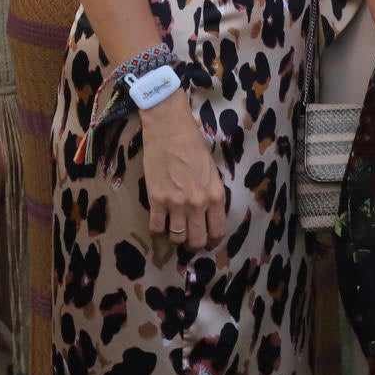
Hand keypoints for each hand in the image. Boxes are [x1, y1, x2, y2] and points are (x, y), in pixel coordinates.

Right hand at [138, 97, 226, 250]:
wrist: (170, 131)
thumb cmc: (193, 146)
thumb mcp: (212, 172)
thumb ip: (211, 195)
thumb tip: (207, 213)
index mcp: (216, 196)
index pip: (218, 231)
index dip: (212, 241)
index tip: (207, 241)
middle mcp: (198, 203)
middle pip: (197, 239)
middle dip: (194, 244)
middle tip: (189, 241)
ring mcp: (176, 203)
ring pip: (177, 237)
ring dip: (175, 238)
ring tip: (174, 232)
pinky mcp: (156, 200)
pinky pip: (156, 227)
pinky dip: (157, 230)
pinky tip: (159, 225)